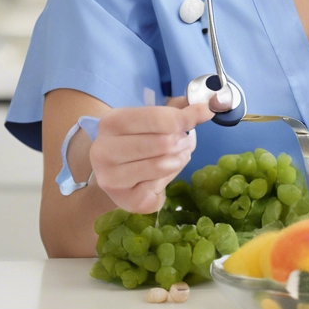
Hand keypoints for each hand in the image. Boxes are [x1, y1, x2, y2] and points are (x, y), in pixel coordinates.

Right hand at [88, 98, 213, 213]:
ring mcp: (111, 178)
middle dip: (182, 142)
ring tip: (178, 155)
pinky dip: (170, 177)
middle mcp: (103, 150)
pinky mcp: (126, 200)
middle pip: (162, 143)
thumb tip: (205, 107)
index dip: (186, 117)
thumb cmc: (137, 141)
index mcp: (111, 122)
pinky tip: (163, 174)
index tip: (205, 113)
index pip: (157, 117)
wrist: (115, 176)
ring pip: (161, 165)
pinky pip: (160, 186)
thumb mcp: (152, 119)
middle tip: (185, 142)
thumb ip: (177, 110)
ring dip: (179, 159)